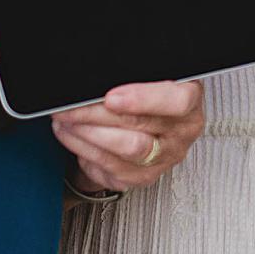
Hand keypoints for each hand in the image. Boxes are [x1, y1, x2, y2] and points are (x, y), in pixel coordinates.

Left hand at [55, 79, 205, 192]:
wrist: (151, 120)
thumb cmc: (151, 96)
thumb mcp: (150, 77)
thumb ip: (135, 77)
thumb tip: (99, 80)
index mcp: (189, 102)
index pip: (176, 101)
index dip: (142, 100)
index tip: (111, 98)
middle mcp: (181, 133)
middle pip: (139, 128)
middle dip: (96, 117)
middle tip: (70, 109)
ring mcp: (164, 158)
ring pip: (124, 153)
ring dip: (87, 137)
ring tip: (65, 122)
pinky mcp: (145, 177)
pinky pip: (112, 170)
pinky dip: (87, 153)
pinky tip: (74, 138)